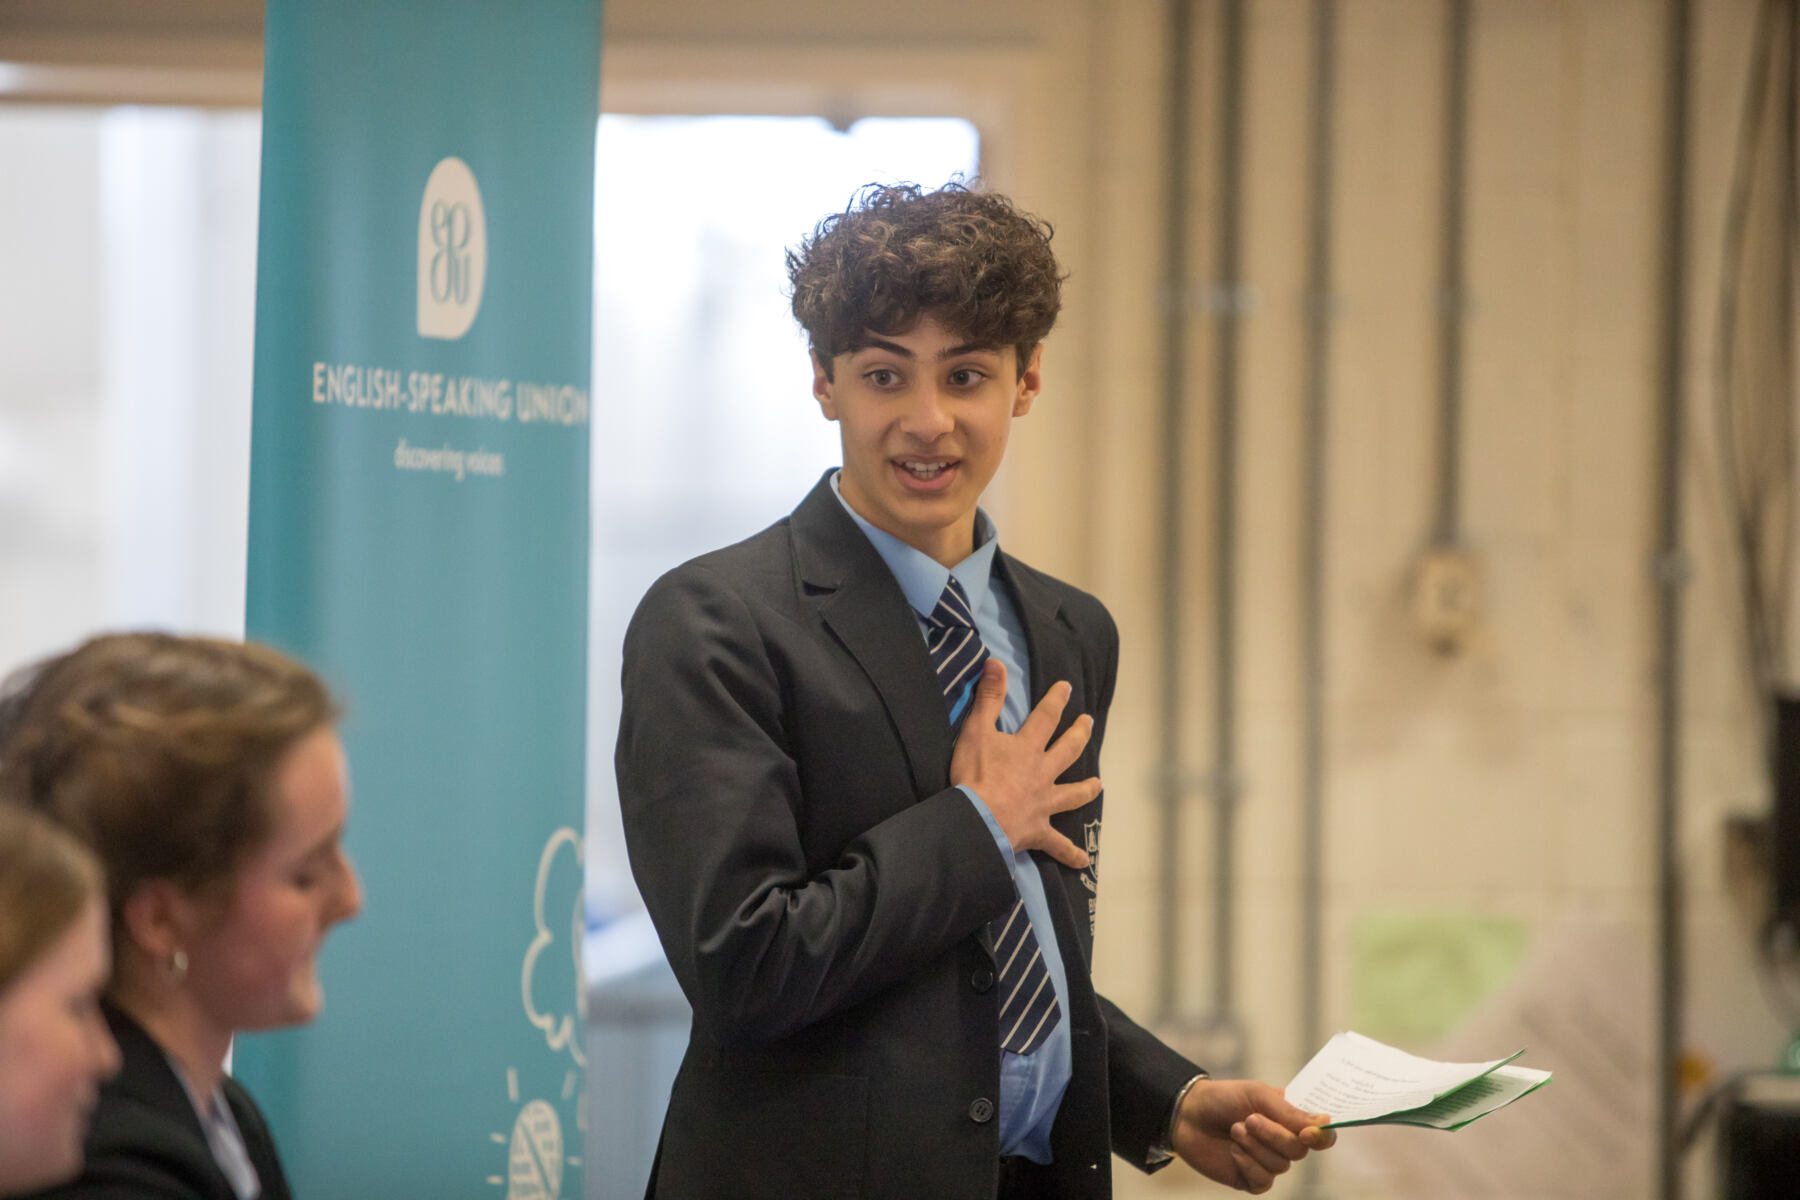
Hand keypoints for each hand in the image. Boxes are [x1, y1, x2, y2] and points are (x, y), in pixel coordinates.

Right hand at [949, 659, 1100, 869]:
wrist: (978, 819)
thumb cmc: (974, 776)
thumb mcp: (976, 731)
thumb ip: (988, 698)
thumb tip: (995, 662)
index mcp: (1027, 749)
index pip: (1045, 718)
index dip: (1055, 701)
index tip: (1066, 688)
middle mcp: (1042, 774)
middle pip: (1066, 751)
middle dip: (1078, 735)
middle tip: (1089, 722)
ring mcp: (1043, 803)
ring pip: (1071, 795)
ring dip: (1086, 789)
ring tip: (1099, 784)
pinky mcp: (1038, 831)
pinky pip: (1058, 846)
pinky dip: (1071, 855)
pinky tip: (1084, 863)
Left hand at [1171, 1078, 1334, 1193]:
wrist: (1187, 1114)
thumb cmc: (1223, 1098)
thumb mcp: (1257, 1095)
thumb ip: (1289, 1111)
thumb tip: (1324, 1123)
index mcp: (1291, 1119)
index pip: (1322, 1134)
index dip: (1321, 1136)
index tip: (1307, 1133)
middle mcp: (1284, 1142)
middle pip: (1299, 1151)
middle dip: (1273, 1135)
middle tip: (1248, 1119)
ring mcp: (1268, 1162)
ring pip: (1280, 1166)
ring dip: (1254, 1146)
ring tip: (1234, 1130)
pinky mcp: (1252, 1179)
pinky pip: (1264, 1181)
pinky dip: (1247, 1165)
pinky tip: (1233, 1152)